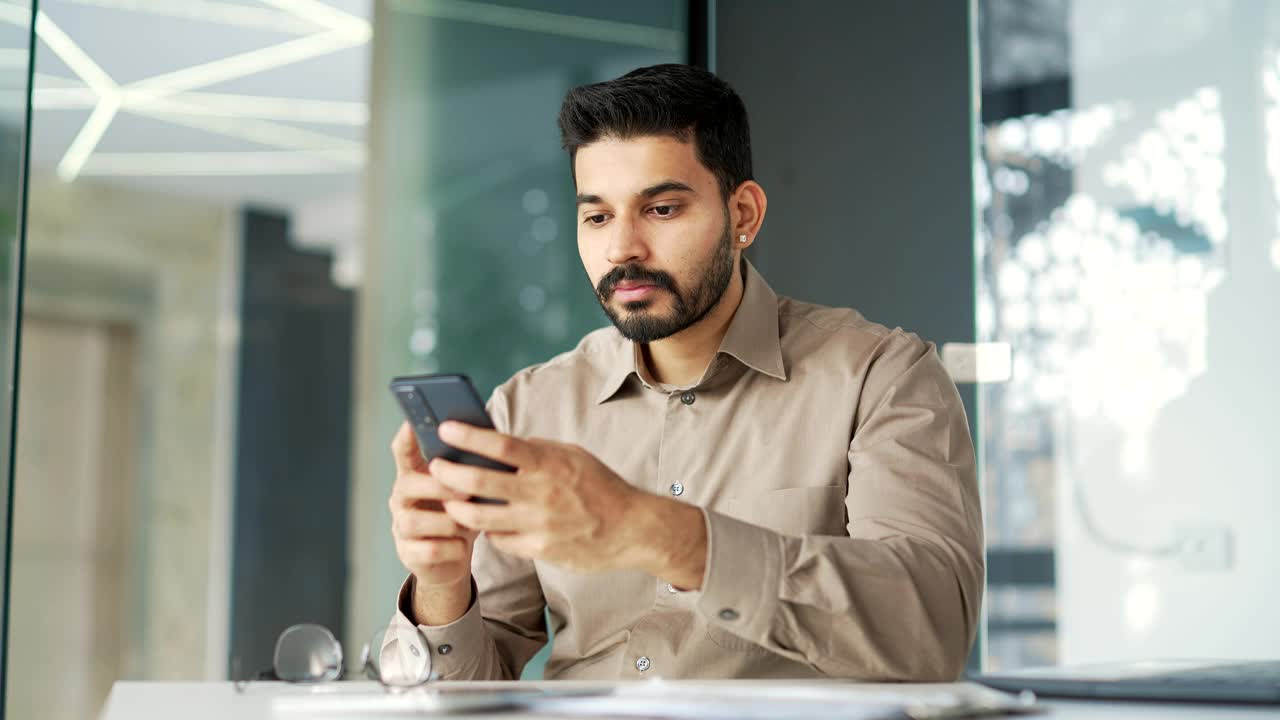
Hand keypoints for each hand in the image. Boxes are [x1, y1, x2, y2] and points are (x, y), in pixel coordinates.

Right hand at [388, 421, 477, 588]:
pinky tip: (462, 546)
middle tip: (467, 490)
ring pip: (414, 521)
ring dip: (447, 522)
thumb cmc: (461, 513)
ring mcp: (401, 526)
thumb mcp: (466, 489)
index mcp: (415, 475)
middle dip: (437, 486)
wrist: (452, 557)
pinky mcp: (409, 553)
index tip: (412, 423)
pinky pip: (427, 550)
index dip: (406, 437)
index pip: (402, 451)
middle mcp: (402, 498)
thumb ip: (468, 469)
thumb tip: (491, 444)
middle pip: (406, 484)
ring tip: (468, 525)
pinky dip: (450, 548)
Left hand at [428, 421, 650, 573]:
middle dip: (449, 473)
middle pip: (480, 481)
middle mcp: (542, 493)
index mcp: (550, 463)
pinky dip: (488, 530)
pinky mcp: (540, 549)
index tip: (445, 429)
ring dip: (457, 508)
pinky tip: (484, 523)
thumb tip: (501, 442)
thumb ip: (538, 450)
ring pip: (480, 517)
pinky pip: (499, 539)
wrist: (631, 529)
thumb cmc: (600, 487)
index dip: (469, 436)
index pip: (501, 445)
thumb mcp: (573, 456)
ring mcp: (539, 524)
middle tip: (435, 467)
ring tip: (449, 501)